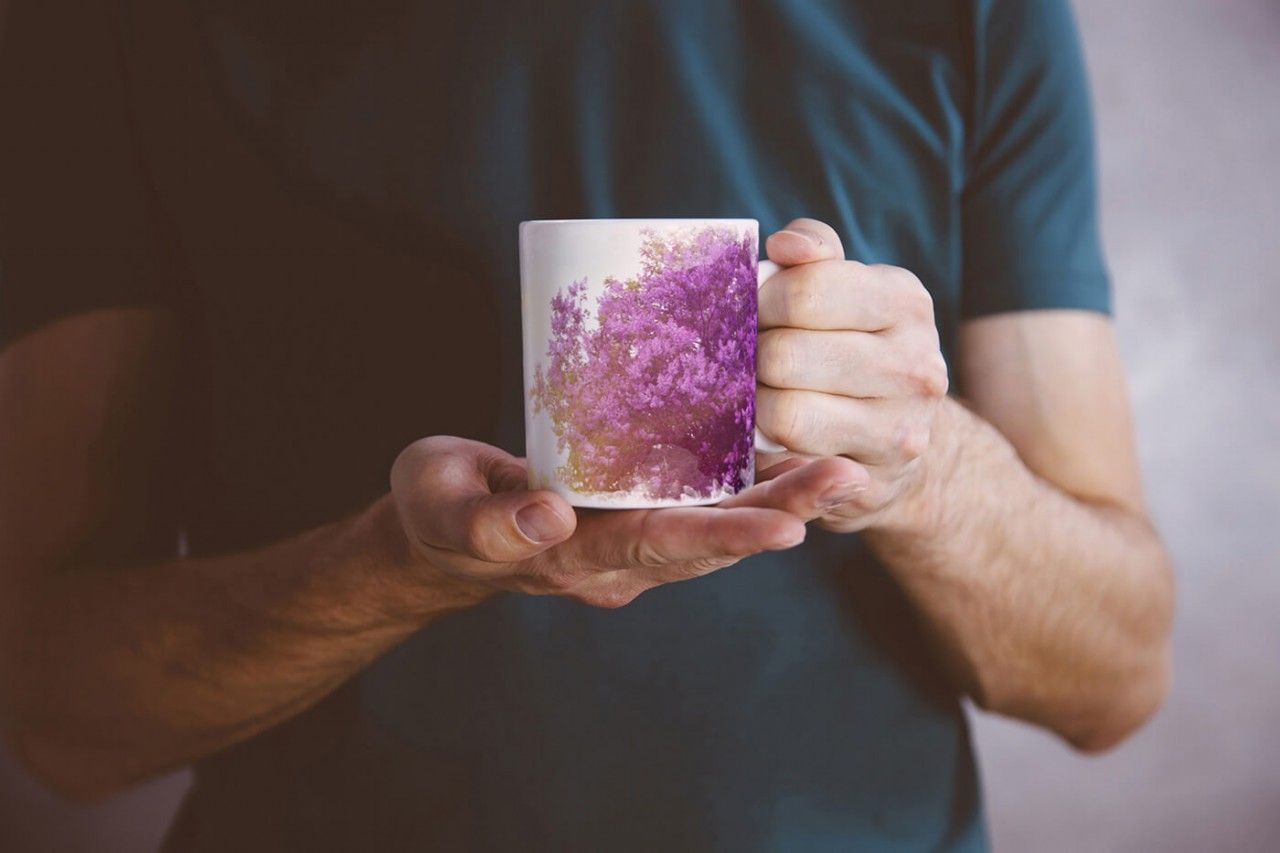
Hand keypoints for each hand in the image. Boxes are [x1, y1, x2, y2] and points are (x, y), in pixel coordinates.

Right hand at [389, 436, 865, 608]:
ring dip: (781, 501)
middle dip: (781, 513)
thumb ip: (491, 522)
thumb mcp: (443, 507)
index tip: (788, 526)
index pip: (660, 546)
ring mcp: (632, 542)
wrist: (442, 525)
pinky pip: (703, 504)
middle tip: (846, 478)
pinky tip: (793, 455)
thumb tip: (552, 517)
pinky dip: (751, 486)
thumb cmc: (437, 509)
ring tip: (843, 469)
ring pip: (717, 525)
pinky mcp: (637, 515)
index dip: (724, 534)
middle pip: (711, 540)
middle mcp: (618, 560)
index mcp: (575, 558)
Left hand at [756, 218, 948, 531]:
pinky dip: (765, 442)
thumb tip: (785, 246)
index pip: (805, 292)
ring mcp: (901, 427)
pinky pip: (790, 458)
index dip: (758, 303)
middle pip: (787, 355)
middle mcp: (916, 364)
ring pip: (786, 412)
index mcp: (904, 301)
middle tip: (743, 360)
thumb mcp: (844, 287)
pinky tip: (766, 429)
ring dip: (753, 403)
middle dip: (749, 358)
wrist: (899, 432)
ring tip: (755, 392)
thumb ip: (813, 253)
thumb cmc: (852, 345)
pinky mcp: (875, 479)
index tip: (750, 313)